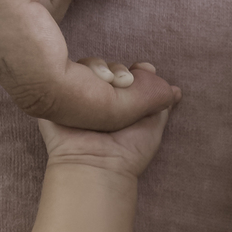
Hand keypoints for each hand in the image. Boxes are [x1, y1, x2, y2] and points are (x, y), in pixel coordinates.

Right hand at [36, 65, 176, 176]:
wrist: (98, 164)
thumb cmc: (128, 151)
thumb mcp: (153, 125)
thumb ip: (161, 103)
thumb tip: (175, 89)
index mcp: (119, 105)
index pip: (127, 76)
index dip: (137, 70)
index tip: (146, 70)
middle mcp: (97, 100)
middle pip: (107, 69)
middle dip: (119, 70)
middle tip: (126, 82)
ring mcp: (77, 98)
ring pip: (87, 67)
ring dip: (100, 69)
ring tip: (109, 84)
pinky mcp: (56, 98)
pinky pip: (65, 72)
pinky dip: (78, 71)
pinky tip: (90, 82)